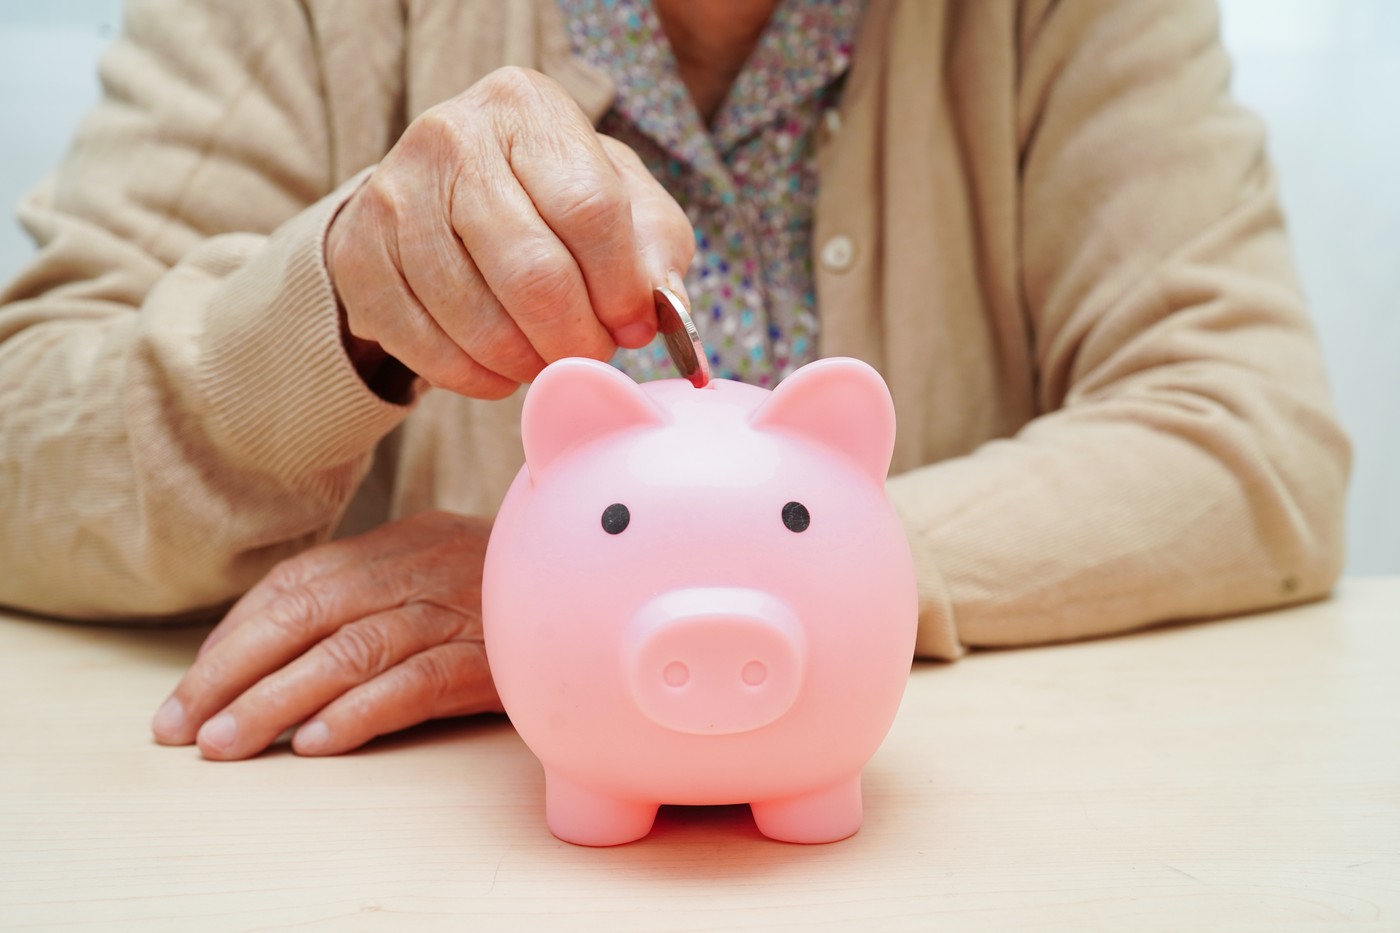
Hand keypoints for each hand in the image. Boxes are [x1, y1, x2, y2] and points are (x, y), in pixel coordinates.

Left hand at [150, 511, 500, 759]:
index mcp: (396, 545)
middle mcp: (416, 571)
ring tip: (228, 745)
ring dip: (278, 700)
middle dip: (234, 673)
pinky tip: (317, 741)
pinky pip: (414, 683)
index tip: (189, 690)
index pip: (295, 586)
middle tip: (184, 727)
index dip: (233, 637)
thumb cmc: (504, 582)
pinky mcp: (490, 655)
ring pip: (349, 652)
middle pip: (307, 616)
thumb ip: (369, 588)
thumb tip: (280, 638)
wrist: (596, 573)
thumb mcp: (434, 563)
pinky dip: (360, 712)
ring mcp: (454, 610)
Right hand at [327, 65, 694, 398]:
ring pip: (478, 320)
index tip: (632, 325)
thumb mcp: (623, 202)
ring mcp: (393, 197)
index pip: (589, 209)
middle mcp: (451, 138)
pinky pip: (427, 349)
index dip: (618, 287)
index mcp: (527, 108)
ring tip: (547, 360)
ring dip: (527, 364)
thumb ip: (656, 250)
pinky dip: (476, 378)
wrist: (444, 196)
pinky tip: (500, 368)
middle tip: (590, 358)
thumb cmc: (554, 199)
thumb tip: (659, 312)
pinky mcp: (357, 258)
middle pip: (533, 273)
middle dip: (575, 339)